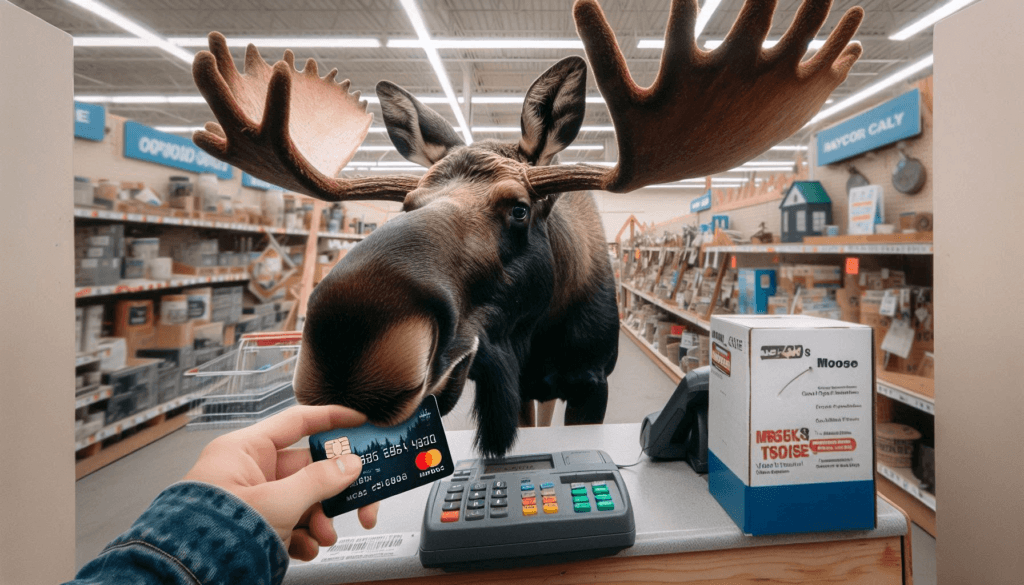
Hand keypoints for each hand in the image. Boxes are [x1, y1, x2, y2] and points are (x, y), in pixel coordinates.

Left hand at [184, 405, 380, 560]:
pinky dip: (303, 537)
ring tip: (324, 537)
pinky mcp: (254, 527)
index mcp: (245, 451)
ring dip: (320, 519)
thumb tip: (350, 464)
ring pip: (302, 500)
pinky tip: (306, 549)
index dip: (331, 419)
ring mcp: (252, 500)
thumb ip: (319, 481)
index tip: (359, 421)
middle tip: (360, 500)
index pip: (296, 422)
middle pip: (307, 469)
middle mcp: (248, 472)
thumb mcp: (277, 502)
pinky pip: (289, 523)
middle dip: (332, 491)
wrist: (184, 576)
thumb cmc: (213, 532)